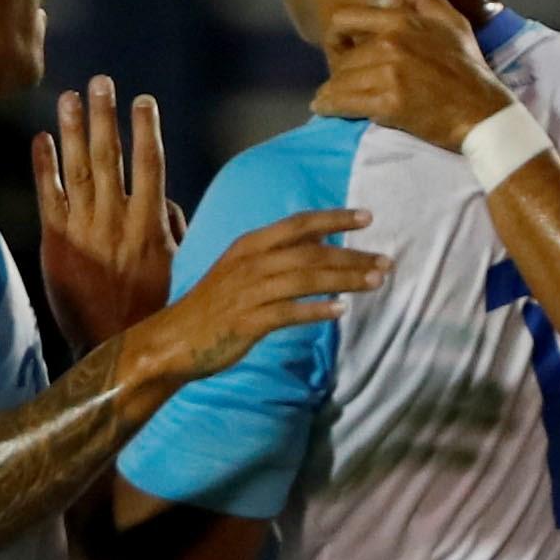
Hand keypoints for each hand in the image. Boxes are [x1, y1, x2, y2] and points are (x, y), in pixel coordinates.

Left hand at [29, 75, 180, 354]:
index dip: (145, 130)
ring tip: (70, 97)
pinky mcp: (56, 244)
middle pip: (109, 157)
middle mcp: (116, 221)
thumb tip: (162, 198)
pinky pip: (48, 197)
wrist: (112, 345)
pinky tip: (41, 139)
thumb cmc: (150, 305)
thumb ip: (171, 227)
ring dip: (73, 130)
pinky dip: (44, 167)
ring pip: (77, 170)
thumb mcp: (175, 265)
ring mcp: (84, 230)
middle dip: (104, 117)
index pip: (149, 165)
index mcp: (149, 224)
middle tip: (101, 82)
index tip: (143, 100)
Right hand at [130, 207, 381, 386]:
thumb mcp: (240, 272)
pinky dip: (315, 310)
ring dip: (344, 279)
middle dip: (352, 256)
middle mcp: (251, 263)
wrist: (172, 342)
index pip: (299, 224)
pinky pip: (288, 312)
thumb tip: (317, 250)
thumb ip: (276, 259)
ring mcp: (248, 292)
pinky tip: (340, 311)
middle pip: (310, 253)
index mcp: (249, 246)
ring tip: (377, 283)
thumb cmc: (212, 308)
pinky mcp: (247, 322)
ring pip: (305, 279)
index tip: (368, 217)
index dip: (335, 219)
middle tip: (387, 262)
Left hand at [309, 0, 508, 150]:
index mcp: (401, 21)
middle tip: (348, 83)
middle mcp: (390, 44)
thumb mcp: (450, 22)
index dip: (335, 36)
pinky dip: (331, 108)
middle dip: (340, 71)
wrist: (481, 112)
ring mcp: (387, 74)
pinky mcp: (386, 104)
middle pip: (341, 57)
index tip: (338, 50)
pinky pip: (341, 103)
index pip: (344, 18)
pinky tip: (329, 110)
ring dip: (334, 92)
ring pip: (338, 81)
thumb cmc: (467, 67)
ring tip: (338, 100)